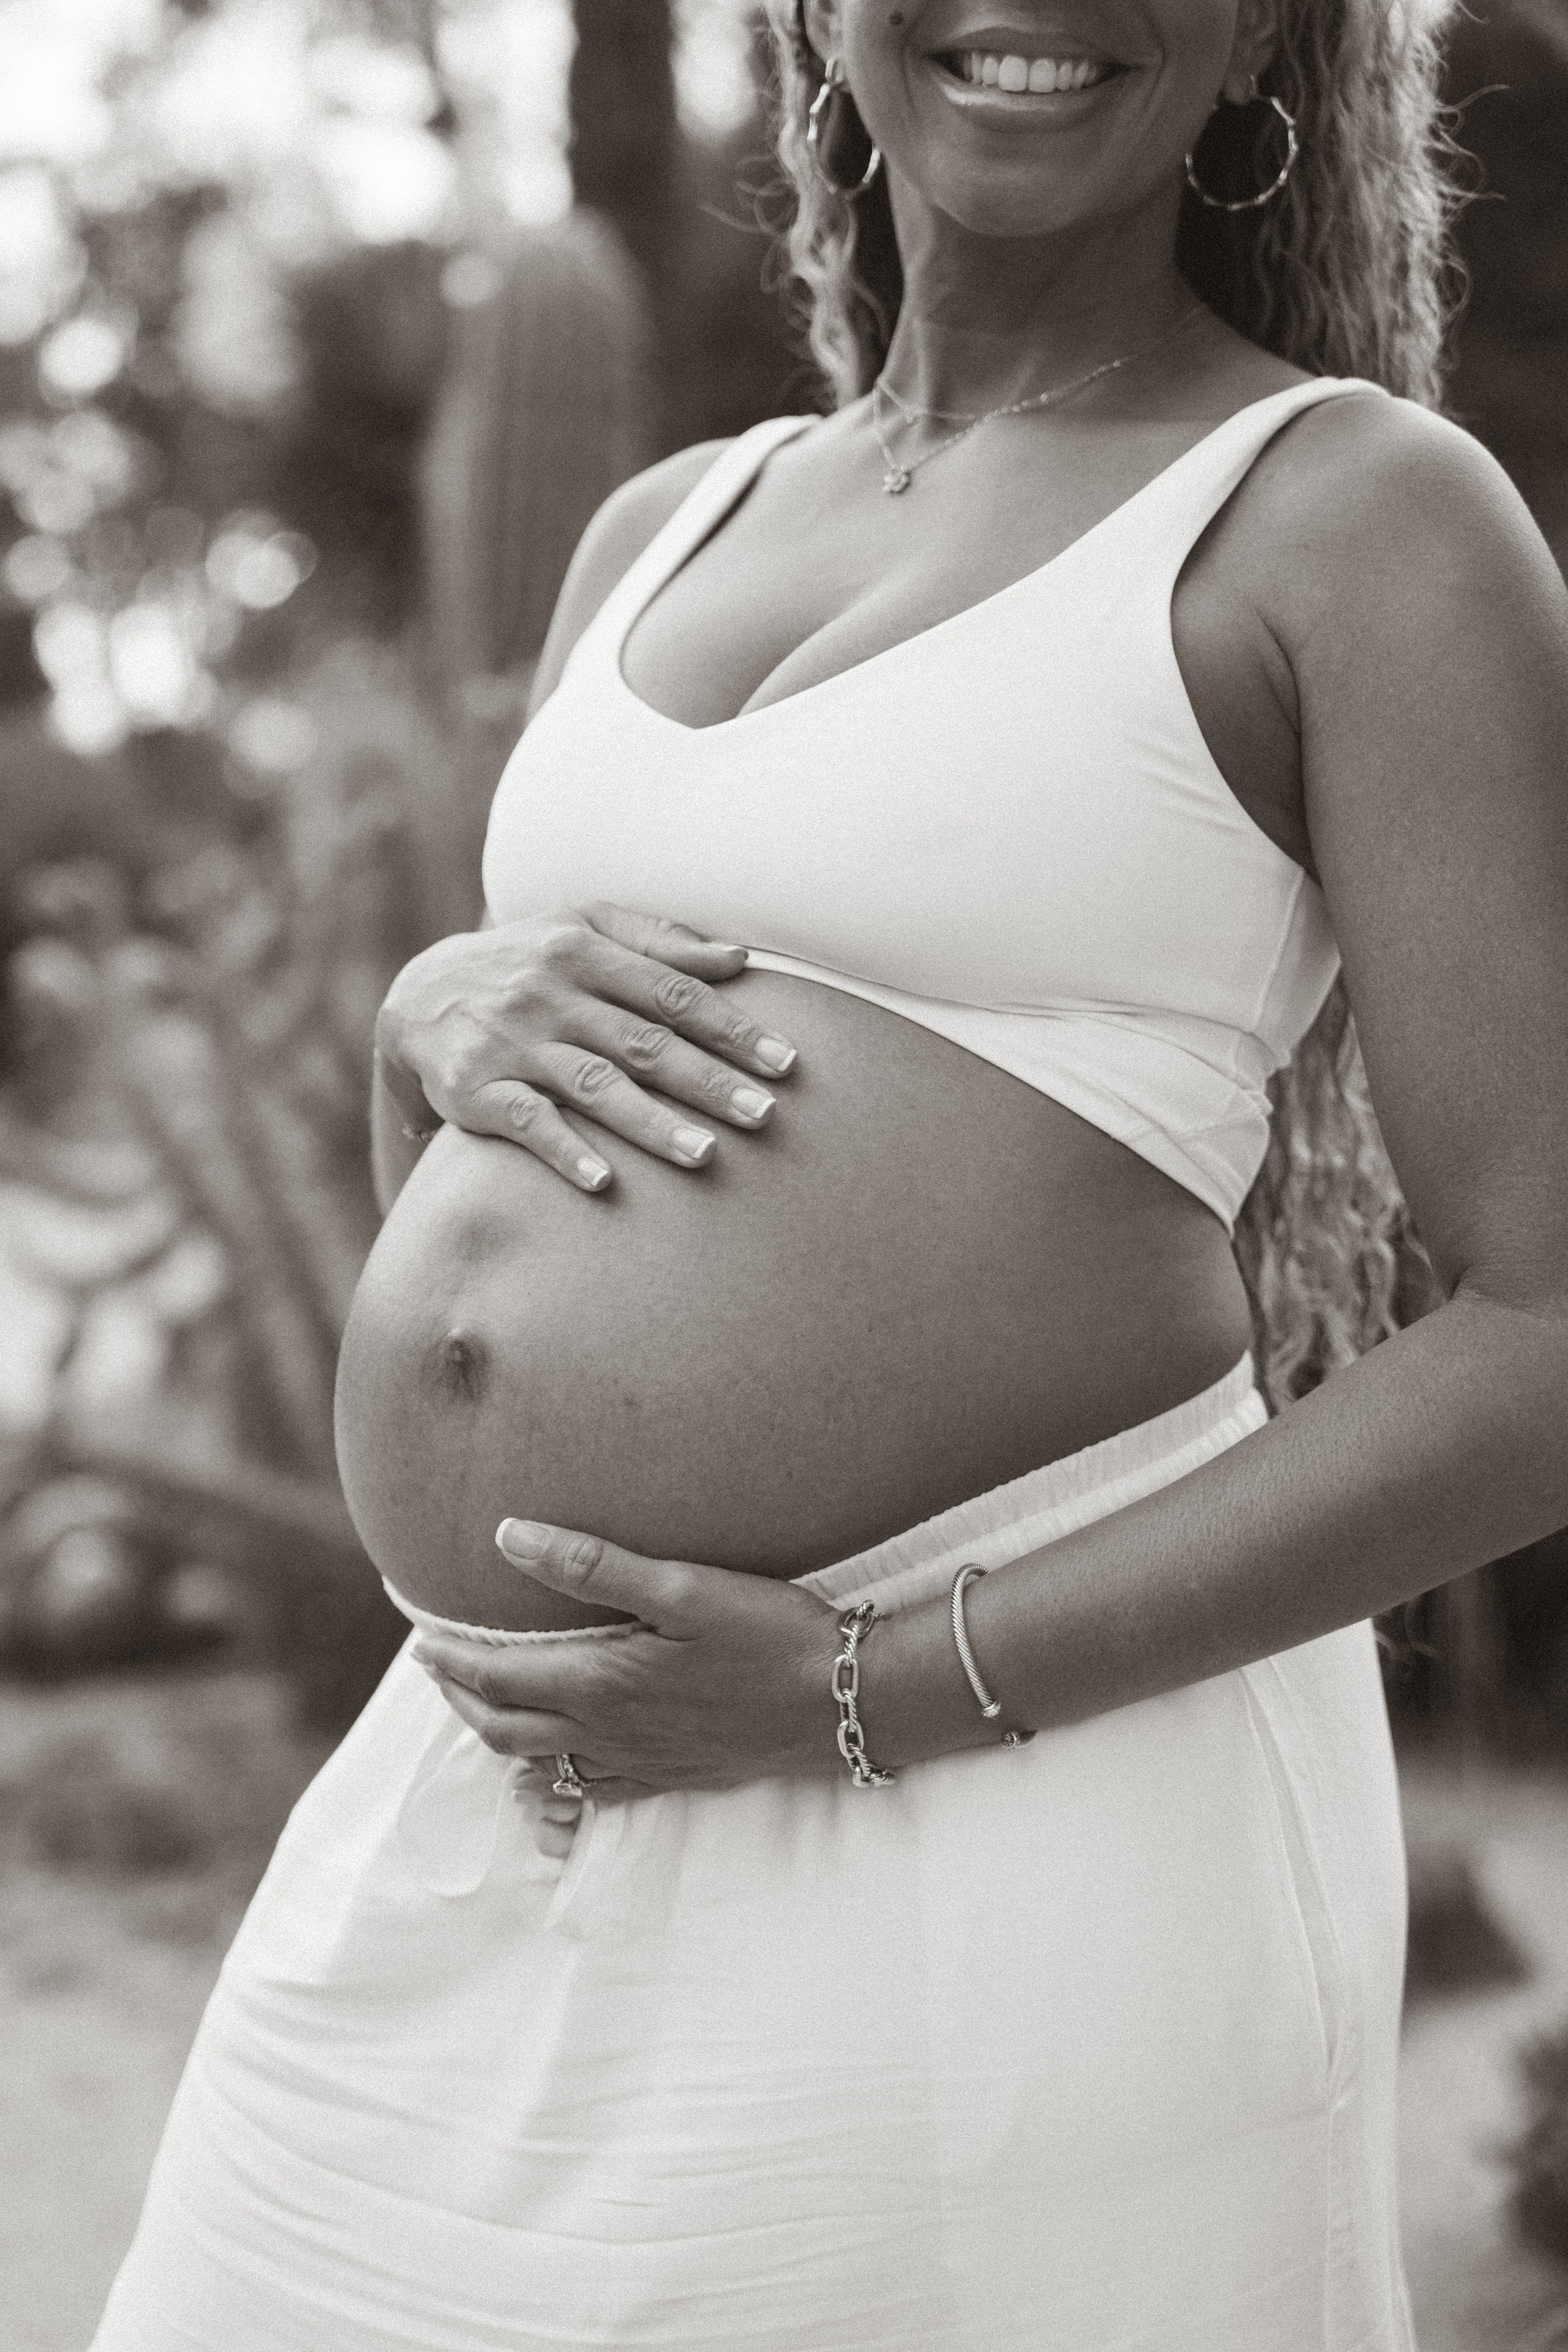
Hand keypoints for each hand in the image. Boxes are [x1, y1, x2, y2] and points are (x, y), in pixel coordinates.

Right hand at [375, 903, 798, 1192]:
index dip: (731, 1028)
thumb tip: (738, 956)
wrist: (416, 993)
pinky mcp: (473, 1089)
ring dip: (652, 1123)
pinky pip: (526, 1123)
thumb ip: (659, 941)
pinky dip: (566, 1151)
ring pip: (593, 1085)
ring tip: (706, 1156)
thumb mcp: (581, 927)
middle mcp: (549, 994)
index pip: (672, 993)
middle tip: (767, 1115)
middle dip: (708, 1081)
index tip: (786, 1061)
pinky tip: (605, 1183)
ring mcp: (512, 1043)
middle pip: (643, 1042)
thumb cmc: (526, 963)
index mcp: (584, 950)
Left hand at [410, 1519, 842, 1844]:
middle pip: (506, 1728)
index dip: (450, 1658)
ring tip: (483, 1704)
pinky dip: (553, 1780)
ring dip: (501, 1734)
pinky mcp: (673, 1775)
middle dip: (461, 1699)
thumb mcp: (685, 1587)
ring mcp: (641, 1762)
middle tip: (436, 1667)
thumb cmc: (769, 1635)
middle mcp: (611, 1733)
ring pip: (543, 1763)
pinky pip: (591, 1789)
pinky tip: (553, 1772)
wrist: (843, 1701)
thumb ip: (592, 1565)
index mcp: (603, 1684)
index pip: (498, 1678)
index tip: (419, 1634)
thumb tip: (508, 1537)